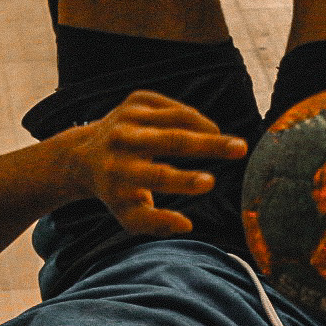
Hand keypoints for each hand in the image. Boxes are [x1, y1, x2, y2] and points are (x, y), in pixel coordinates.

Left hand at [59, 91, 247, 234]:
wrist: (85, 155)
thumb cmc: (116, 192)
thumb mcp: (129, 215)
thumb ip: (156, 224)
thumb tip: (187, 226)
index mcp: (118, 172)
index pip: (156, 176)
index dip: (184, 181)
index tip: (210, 182)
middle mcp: (121, 140)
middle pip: (172, 140)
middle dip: (210, 145)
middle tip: (241, 149)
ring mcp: (128, 115)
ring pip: (178, 118)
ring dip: (208, 130)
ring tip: (231, 144)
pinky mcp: (136, 99)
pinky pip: (174, 107)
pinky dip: (194, 119)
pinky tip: (206, 132)